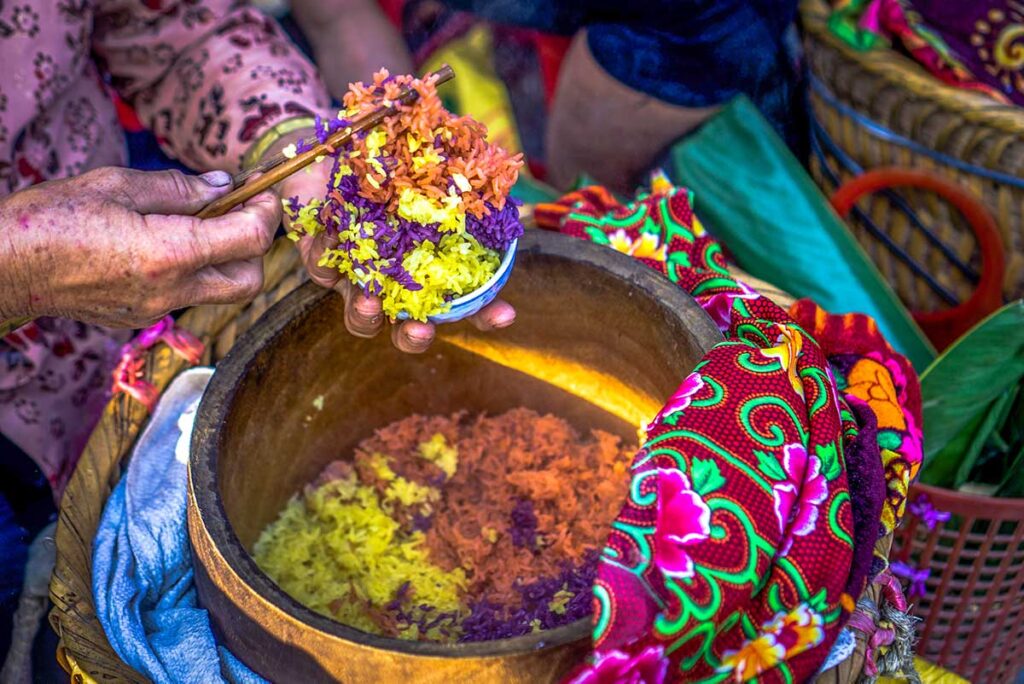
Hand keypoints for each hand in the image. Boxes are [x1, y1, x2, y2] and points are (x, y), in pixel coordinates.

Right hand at [0, 167, 279, 327]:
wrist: (4, 267)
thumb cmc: (52, 218)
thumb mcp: (117, 185)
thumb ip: (180, 188)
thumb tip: (224, 186)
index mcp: (170, 254)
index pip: (250, 239)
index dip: (267, 212)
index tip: (263, 191)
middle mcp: (171, 290)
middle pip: (249, 280)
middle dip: (256, 246)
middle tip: (242, 211)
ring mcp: (156, 310)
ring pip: (220, 292)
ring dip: (225, 258)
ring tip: (201, 221)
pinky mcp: (140, 317)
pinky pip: (186, 296)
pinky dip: (193, 270)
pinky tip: (168, 242)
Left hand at [274, 134, 515, 353]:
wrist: (331, 149)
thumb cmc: (387, 164)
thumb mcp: (425, 167)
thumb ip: (455, 178)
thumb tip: (495, 174)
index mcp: (427, 269)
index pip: (464, 305)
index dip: (486, 315)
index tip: (506, 314)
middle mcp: (393, 283)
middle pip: (406, 328)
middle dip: (414, 337)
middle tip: (420, 329)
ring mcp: (356, 277)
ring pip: (359, 315)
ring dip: (364, 315)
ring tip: (368, 301)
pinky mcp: (320, 257)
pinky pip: (321, 267)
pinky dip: (327, 256)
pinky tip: (334, 233)